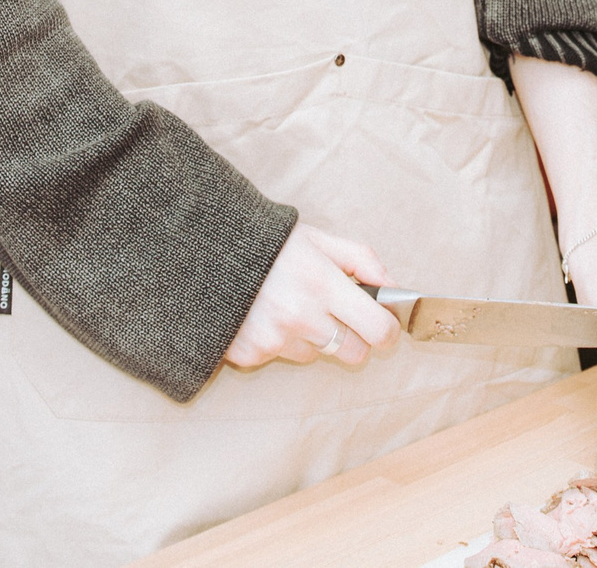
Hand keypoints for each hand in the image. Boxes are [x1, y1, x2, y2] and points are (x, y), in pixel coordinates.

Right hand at [222, 224, 400, 371]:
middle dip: (354, 338)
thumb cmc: (268, 243)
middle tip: (339, 317)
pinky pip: (280, 358)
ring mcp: (273, 339)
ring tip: (288, 306)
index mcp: (322, 283)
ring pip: (316, 355)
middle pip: (354, 353)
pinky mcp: (249, 354)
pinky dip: (278, 342)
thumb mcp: (318, 239)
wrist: (204, 251)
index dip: (388, 331)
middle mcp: (300, 316)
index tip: (386, 326)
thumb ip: (362, 260)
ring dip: (311, 337)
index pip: (377, 329)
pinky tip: (263, 316)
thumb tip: (393, 288)